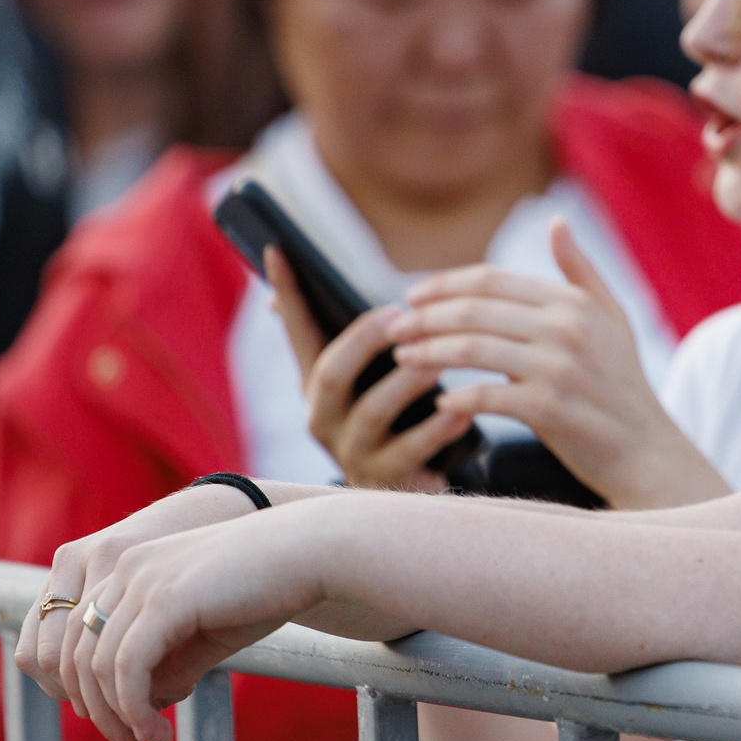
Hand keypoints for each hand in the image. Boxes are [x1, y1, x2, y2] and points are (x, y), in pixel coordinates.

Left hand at [71, 513, 327, 740]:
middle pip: (77, 652)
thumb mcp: (207, 632)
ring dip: (118, 716)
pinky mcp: (164, 598)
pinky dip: (135, 708)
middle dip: (97, 709)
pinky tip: (158, 730)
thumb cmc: (268, 590)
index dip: (88, 688)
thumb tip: (142, 705)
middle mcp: (125, 567)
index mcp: (131, 567)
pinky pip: (127, 666)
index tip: (121, 724)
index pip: (78, 636)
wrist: (313, 553)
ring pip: (97, 664)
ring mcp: (141, 579)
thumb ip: (171, 662)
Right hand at [268, 247, 473, 493]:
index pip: (297, 331)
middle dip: (362, 341)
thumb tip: (324, 285)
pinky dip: (437, 431)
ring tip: (436, 362)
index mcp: (319, 383)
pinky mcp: (385, 482)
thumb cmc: (398, 417)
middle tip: (397, 315)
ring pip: (372, 413)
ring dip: (405, 383)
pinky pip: (410, 453)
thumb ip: (361, 337)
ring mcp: (352, 452)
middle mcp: (324, 417)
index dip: (288, 293)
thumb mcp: (373, 377)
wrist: (413, 490)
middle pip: (331, 373)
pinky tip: (461, 412)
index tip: (278, 249)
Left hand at [386, 220, 725, 508]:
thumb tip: (555, 222)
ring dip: (428, 353)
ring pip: (472, 350)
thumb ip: (580, 270)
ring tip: (402, 357)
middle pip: (474, 310)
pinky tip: (439, 403)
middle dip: (425, 317)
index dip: (443, 285)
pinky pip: (486, 397)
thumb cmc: (623, 385)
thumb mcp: (612, 317)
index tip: (410, 296)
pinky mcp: (551, 410)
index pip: (490, 280)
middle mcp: (567, 328)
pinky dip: (457, 399)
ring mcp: (559, 369)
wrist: (647, 452)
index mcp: (573, 301)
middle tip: (392, 326)